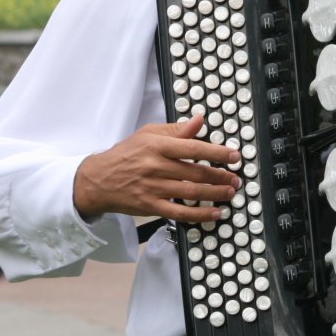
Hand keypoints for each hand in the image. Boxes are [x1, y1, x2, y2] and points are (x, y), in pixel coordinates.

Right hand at [73, 116, 240, 223]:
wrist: (99, 179)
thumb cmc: (126, 153)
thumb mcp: (148, 133)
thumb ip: (176, 130)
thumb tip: (199, 121)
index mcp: (157, 146)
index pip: (192, 147)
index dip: (217, 152)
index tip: (234, 155)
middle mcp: (156, 167)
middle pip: (195, 172)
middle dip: (221, 176)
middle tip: (236, 178)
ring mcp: (154, 188)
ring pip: (191, 193)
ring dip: (215, 194)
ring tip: (230, 192)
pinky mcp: (151, 207)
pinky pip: (180, 213)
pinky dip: (200, 214)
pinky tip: (215, 213)